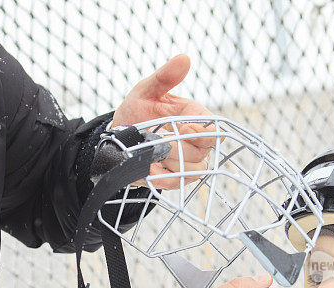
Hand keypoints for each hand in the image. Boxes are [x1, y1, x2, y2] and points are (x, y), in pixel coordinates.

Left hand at [112, 55, 214, 188]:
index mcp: (195, 117)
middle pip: (204, 150)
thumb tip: (184, 58)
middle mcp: (196, 141)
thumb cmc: (136, 111)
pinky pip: (178, 183)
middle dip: (179, 146)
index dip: (203, 131)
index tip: (183, 127)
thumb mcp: (145, 90)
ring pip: (194, 169)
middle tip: (157, 139)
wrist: (117, 138)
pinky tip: (150, 170)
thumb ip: (164, 77)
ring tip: (150, 152)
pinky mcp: (175, 178)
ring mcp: (188, 161)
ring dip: (170, 161)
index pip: (216, 128)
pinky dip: (163, 178)